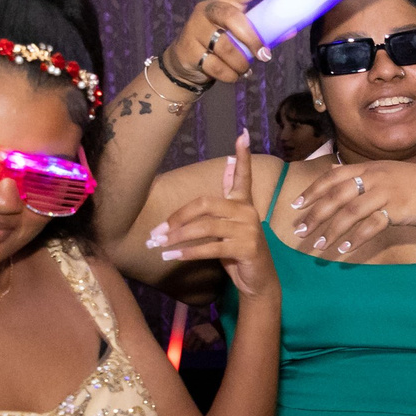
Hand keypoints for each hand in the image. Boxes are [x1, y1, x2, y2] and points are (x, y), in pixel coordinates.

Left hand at [148, 132, 273, 296]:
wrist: (258, 281)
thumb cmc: (238, 251)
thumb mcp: (230, 223)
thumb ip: (226, 196)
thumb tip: (227, 163)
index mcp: (243, 204)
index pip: (243, 177)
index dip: (242, 157)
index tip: (242, 135)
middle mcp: (248, 212)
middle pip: (205, 204)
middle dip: (177, 218)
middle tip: (156, 231)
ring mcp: (249, 230)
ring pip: (205, 227)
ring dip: (178, 237)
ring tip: (159, 246)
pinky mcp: (246, 249)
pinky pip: (211, 248)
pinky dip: (189, 252)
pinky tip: (174, 256)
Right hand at [167, 0, 284, 85]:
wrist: (185, 61)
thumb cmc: (219, 44)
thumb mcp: (238, 34)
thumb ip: (262, 32)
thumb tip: (291, 30)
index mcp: (225, 2)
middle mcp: (208, 10)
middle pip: (231, 17)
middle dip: (252, 39)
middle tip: (265, 56)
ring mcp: (195, 29)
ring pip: (225, 47)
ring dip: (241, 63)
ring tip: (246, 70)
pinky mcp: (189, 50)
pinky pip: (215, 66)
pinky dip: (230, 75)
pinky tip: (234, 75)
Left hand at [285, 158, 415, 257]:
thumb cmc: (415, 184)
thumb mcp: (385, 172)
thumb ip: (359, 174)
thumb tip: (334, 173)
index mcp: (368, 168)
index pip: (332, 177)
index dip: (312, 191)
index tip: (296, 205)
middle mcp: (373, 178)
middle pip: (336, 196)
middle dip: (315, 214)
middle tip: (300, 230)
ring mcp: (385, 193)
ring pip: (350, 212)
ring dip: (332, 231)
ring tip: (319, 246)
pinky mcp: (397, 209)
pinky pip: (371, 225)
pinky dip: (356, 238)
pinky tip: (345, 248)